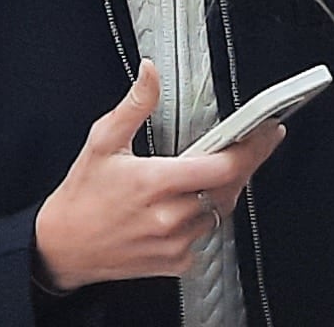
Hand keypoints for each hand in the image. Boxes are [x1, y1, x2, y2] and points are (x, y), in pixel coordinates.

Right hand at [31, 61, 285, 292]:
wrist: (63, 246)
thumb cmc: (82, 193)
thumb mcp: (103, 141)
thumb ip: (135, 105)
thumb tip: (151, 71)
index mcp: (155, 182)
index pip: (222, 167)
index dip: (252, 149)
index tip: (269, 132)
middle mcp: (169, 216)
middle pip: (229, 190)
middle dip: (244, 166)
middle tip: (249, 147)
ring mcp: (173, 243)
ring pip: (218, 213)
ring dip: (220, 193)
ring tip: (208, 175)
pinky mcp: (173, 263)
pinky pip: (203, 238)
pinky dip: (202, 220)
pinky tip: (186, 206)